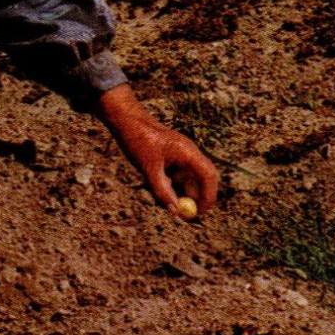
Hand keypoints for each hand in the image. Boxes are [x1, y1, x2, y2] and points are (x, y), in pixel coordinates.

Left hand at [97, 84, 219, 217]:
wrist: (126, 120)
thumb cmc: (138, 141)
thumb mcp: (149, 170)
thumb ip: (163, 191)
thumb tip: (175, 211)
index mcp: (188, 152)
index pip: (209, 176)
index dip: (208, 196)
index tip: (200, 213)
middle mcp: (190, 152)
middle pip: (204, 179)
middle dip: (199, 197)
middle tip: (187, 214)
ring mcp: (183, 153)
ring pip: (191, 179)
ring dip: (183, 191)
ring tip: (162, 193)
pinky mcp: (175, 156)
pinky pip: (180, 174)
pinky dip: (173, 184)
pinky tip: (156, 180)